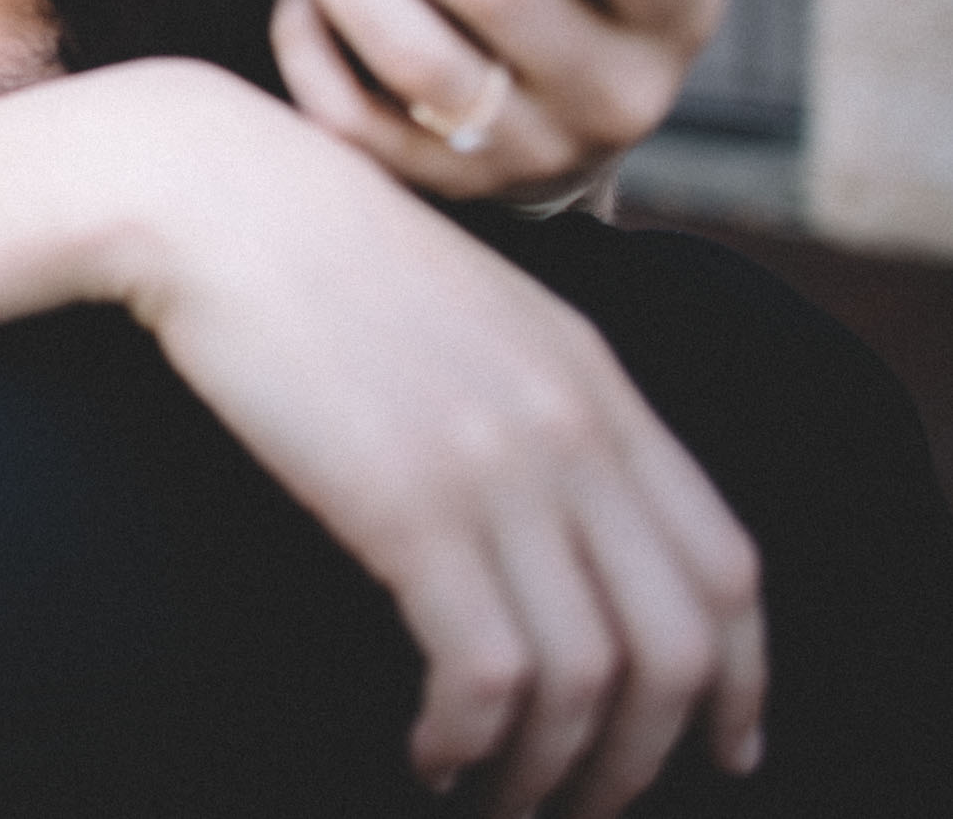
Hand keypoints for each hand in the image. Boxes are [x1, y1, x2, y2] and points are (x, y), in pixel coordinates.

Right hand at [130, 65, 764, 818]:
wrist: (212, 194)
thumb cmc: (306, 253)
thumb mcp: (464, 309)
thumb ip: (531, 392)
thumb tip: (549, 509)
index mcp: (593, 377)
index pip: (727, 562)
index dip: (740, 676)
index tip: (721, 746)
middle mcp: (572, 425)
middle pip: (679, 640)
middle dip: (647, 754)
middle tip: (587, 807)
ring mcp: (497, 463)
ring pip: (588, 676)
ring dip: (552, 770)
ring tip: (498, 803)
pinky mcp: (408, 502)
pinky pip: (485, 671)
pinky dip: (468, 739)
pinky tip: (428, 754)